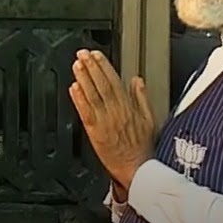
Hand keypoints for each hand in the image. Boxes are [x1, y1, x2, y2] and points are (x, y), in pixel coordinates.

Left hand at [68, 49, 155, 190]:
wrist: (137, 168)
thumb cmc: (142, 147)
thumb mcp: (149, 118)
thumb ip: (141, 98)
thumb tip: (137, 80)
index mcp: (128, 107)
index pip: (115, 81)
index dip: (104, 66)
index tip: (96, 55)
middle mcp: (116, 111)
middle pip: (102, 85)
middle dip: (91, 67)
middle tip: (82, 54)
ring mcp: (105, 121)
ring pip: (93, 95)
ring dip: (83, 79)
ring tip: (76, 65)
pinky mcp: (95, 132)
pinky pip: (86, 112)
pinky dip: (79, 99)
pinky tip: (73, 88)